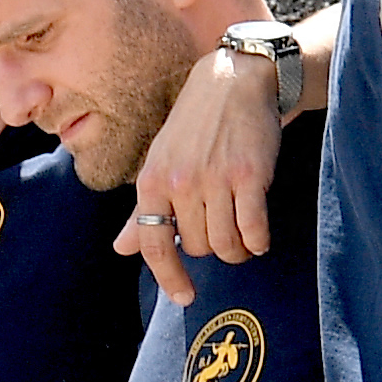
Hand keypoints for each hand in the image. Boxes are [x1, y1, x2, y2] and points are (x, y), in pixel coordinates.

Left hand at [121, 25, 311, 299]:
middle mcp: (179, 183)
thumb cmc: (194, 128)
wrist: (234, 84)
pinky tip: (259, 238)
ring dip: (238, 250)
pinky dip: (258, 241)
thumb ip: (143, 211)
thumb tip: (121, 249)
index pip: (153, 245)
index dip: (169, 277)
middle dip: (211, 250)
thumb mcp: (158, 164)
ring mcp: (215, 180)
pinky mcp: (250, 175)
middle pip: (197, 247)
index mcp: (150, 183)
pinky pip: (253, 227)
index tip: (184, 298)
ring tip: (244, 240)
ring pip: (225, 243)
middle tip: (223, 235)